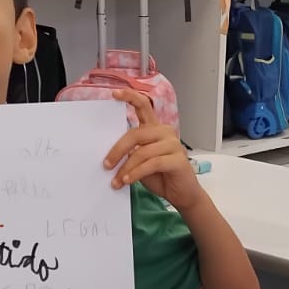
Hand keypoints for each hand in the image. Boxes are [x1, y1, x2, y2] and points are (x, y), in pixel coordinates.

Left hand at [103, 90, 203, 211]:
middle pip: (136, 134)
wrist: (181, 194)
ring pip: (142, 152)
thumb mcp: (140, 162)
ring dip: (126, 168)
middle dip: (118, 150)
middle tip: (106, 165)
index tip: (113, 94)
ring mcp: (173, 145)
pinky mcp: (178, 159)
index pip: (143, 106)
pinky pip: (152, 164)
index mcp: (155, 128)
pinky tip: (128, 181)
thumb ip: (130, 152)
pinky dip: (137, 173)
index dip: (129, 97)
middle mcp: (165, 132)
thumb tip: (109, 153)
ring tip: (116, 181)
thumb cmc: (160, 176)